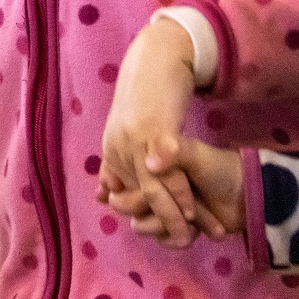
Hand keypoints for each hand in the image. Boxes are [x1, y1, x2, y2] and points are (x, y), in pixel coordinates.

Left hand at [98, 19, 213, 245]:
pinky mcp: (152, 129)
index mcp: (112, 150)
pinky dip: (180, 189)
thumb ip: (119, 160)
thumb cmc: (147, 95)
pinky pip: (168, 168)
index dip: (151, 215)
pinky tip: (193, 204)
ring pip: (153, 187)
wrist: (156, 57)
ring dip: (174, 211)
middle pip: (141, 195)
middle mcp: (118, 148)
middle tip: (185, 240)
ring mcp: (133, 140)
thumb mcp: (127, 130)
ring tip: (194, 229)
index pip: (130, 194)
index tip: (170, 235)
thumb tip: (104, 191)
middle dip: (164, 221)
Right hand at [105, 136, 245, 246]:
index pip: (125, 185)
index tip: (158, 198)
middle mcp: (151, 188)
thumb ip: (172, 151)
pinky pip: (160, 240)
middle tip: (184, 211)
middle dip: (154, 215)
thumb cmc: (218, 168)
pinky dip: (175, 239)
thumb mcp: (196, 154)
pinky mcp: (173, 229)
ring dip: (166, 227)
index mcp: (150, 167)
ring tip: (192, 223)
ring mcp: (161, 210)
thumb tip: (148, 163)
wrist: (245, 195)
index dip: (137, 197)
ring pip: (143, 228)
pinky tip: (194, 232)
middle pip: (130, 210)